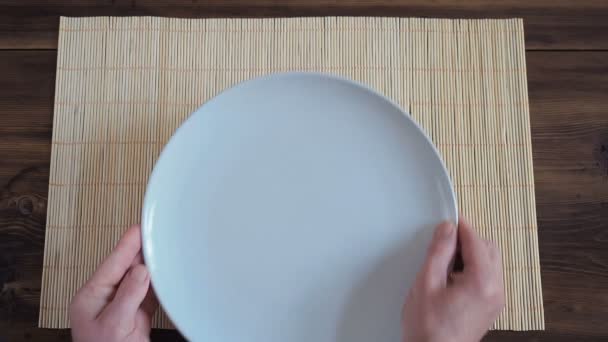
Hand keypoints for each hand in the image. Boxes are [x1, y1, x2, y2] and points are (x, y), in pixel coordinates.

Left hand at [70, 224, 157, 341]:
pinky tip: (166, 273)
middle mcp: (106, 298)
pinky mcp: (136, 315)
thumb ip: (128, 296)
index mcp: (92, 297)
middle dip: (141, 250)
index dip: (127, 244)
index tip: (140, 227)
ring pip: (139, 278)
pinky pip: (149, 292)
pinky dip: (158, 283)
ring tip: (164, 248)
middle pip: (126, 267)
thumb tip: (141, 270)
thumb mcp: (114, 325)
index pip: (113, 264)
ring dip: (152, 265)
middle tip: (156, 232)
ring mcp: (121, 306)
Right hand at [402, 218, 504, 341]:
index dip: (461, 227)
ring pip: (490, 262)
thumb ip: (439, 252)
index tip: (448, 220)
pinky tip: (452, 278)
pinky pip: (488, 277)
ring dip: (470, 255)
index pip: (476, 241)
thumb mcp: (426, 283)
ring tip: (445, 264)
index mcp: (482, 282)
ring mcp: (496, 300)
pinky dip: (473, 270)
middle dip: (467, 241)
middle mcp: (496, 290)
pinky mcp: (490, 307)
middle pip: (488, 249)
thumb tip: (447, 229)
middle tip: (443, 243)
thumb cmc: (428, 328)